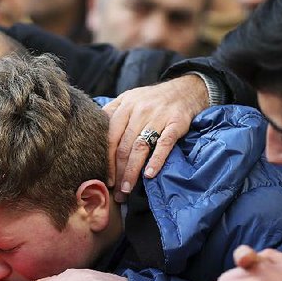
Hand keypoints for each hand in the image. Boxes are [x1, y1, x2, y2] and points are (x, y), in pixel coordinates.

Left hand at [103, 75, 206, 201]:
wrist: (187, 88)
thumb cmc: (154, 99)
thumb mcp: (130, 98)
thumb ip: (113, 113)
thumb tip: (94, 135)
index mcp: (125, 105)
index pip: (110, 136)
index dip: (106, 159)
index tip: (105, 178)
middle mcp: (139, 110)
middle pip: (123, 146)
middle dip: (118, 172)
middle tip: (116, 192)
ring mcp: (158, 116)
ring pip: (140, 147)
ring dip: (132, 171)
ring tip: (127, 189)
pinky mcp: (176, 122)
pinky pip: (164, 143)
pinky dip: (156, 159)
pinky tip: (150, 174)